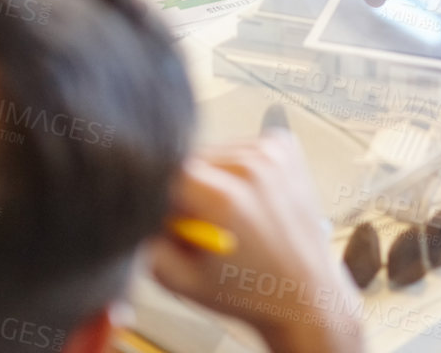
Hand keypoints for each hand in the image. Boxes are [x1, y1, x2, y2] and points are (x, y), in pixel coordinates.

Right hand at [150, 132, 361, 352]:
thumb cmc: (249, 290)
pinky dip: (237, 170)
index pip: (165, 170)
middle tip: (203, 222)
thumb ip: (147, 242)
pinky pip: (241, 148)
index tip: (169, 214)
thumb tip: (136, 209)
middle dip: (186, 188)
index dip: (160, 194)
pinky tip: (247, 198)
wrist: (303, 292)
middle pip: (190, 159)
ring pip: (215, 152)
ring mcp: (271, 153)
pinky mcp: (284, 147)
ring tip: (229, 213)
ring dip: (212, 177)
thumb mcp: (179, 280)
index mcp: (222, 198)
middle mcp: (250, 168)